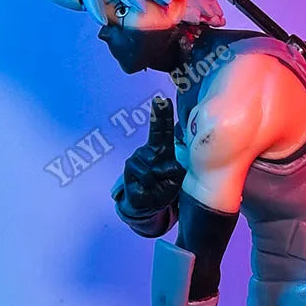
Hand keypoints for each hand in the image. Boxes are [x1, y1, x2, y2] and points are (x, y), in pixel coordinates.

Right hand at [114, 96, 184, 217]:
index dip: (162, 115)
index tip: (162, 100)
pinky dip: (151, 184)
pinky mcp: (130, 167)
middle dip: (160, 118)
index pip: (163, 131)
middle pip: (157, 135)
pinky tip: (147, 187)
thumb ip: (175, 170)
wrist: (147, 206)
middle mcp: (149, 150)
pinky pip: (147, 174)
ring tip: (156, 184)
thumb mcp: (175, 180)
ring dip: (160, 177)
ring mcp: (137, 157)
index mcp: (162, 150)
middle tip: (161, 103)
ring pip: (154, 162)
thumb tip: (164, 164)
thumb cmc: (162, 188)